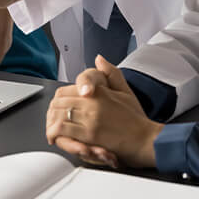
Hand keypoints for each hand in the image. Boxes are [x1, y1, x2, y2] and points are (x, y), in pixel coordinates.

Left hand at [46, 55, 161, 168]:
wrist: (147, 140)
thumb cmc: (137, 120)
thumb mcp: (126, 91)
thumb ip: (111, 74)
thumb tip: (99, 59)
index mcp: (99, 91)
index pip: (64, 91)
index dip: (57, 101)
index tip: (57, 109)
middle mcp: (92, 102)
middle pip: (58, 103)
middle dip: (51, 113)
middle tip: (51, 121)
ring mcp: (90, 118)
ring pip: (58, 115)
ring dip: (51, 124)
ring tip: (52, 131)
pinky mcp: (90, 134)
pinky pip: (64, 130)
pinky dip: (56, 133)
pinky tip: (56, 138)